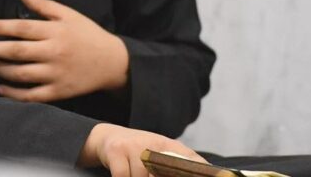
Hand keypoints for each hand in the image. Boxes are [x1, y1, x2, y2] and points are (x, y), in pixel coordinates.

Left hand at [0, 0, 128, 101]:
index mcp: (56, 31)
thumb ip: (42, 4)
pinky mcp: (59, 92)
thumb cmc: (87, 34)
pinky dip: (13, 94)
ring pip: (21, 74)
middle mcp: (54, 53)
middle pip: (17, 51)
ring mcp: (56, 74)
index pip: (22, 28)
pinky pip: (31, 95)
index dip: (0, 27)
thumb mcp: (68, 14)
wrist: (112, 62)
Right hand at [78, 122, 205, 176]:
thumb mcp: (158, 153)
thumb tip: (202, 171)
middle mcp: (152, 142)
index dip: (199, 170)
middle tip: (151, 175)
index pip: (191, 160)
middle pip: (161, 174)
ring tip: (135, 173)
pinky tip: (122, 174)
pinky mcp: (116, 151)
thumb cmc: (138, 151)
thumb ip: (177, 162)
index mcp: (168, 145)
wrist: (108, 137)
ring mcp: (133, 145)